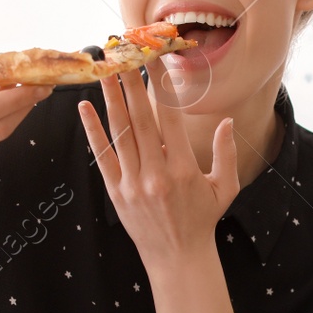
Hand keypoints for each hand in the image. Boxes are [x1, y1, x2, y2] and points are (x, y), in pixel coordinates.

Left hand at [78, 63, 239, 267]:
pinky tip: (84, 108)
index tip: (152, 60)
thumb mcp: (226, 187)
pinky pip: (103, 157)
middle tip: (121, 54)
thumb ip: (226, 153)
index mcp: (184, 169)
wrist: (178, 258)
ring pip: (119, 133)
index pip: (169, 117)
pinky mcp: (116, 193)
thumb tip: (228, 122)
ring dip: (109, 99)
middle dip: (129, 83)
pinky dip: (93, 131)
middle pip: (139, 119)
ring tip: (103, 71)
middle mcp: (156, 174)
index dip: (159, 85)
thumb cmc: (203, 220)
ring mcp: (133, 184)